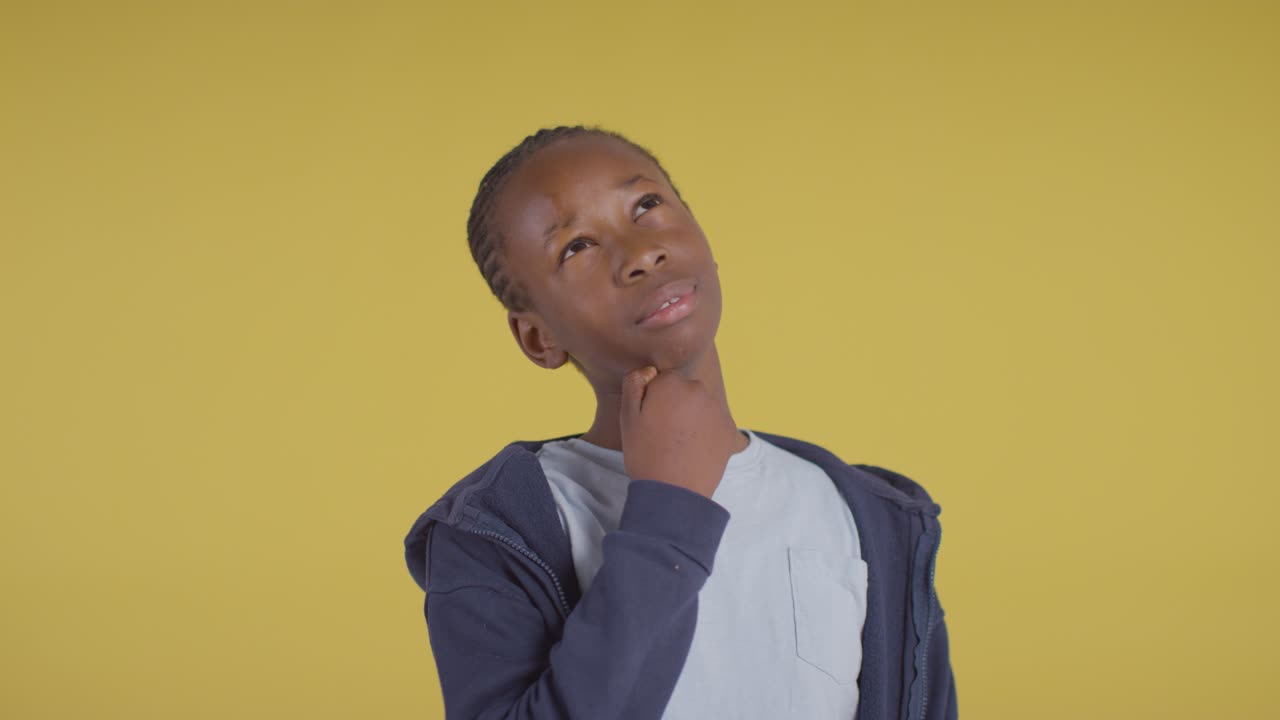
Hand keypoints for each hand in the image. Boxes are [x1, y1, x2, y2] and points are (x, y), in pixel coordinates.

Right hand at [619, 365, 738, 498]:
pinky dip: (707, 430)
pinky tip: (695, 449)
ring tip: (679, 443)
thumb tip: (649, 370)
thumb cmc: (646, 455)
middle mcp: (698, 390)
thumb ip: (634, 383)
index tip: (650, 420)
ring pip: (700, 404)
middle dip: (676, 403)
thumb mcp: (627, 417)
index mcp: (671, 383)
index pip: (662, 379)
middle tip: (664, 432)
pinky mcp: (729, 427)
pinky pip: (714, 420)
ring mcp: (717, 409)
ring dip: (692, 416)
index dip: (654, 399)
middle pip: (684, 389)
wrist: (674, 492)